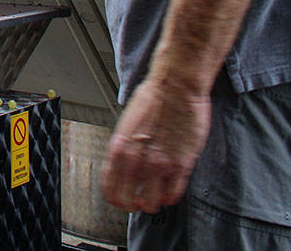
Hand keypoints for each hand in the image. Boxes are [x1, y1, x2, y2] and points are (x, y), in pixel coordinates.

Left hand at [101, 77, 211, 212]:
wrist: (176, 85)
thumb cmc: (154, 97)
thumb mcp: (128, 122)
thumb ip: (125, 145)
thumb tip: (124, 162)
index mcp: (119, 147)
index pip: (109, 187)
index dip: (115, 198)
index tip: (121, 200)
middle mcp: (136, 159)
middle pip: (128, 201)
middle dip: (133, 204)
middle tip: (139, 201)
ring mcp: (159, 163)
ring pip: (151, 202)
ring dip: (153, 202)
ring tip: (156, 196)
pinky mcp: (181, 164)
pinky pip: (173, 193)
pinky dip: (170, 197)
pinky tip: (169, 191)